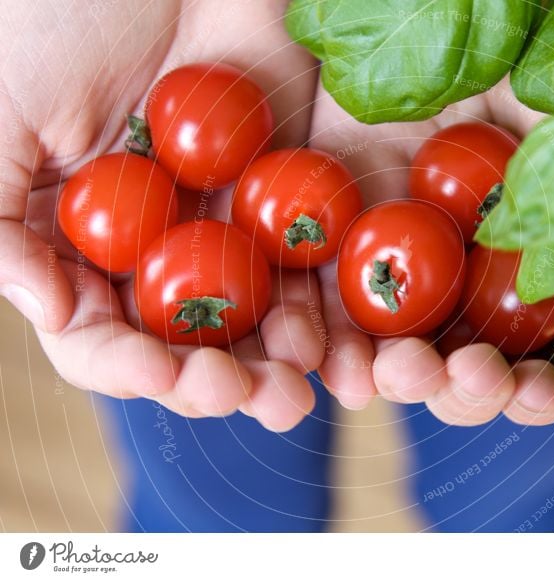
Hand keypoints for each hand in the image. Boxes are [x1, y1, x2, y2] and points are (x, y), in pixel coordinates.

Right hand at [1, 0, 323, 429]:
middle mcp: (158, 251)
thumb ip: (0, 221)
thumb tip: (53, 313)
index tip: (160, 372)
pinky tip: (340, 340)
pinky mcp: (292, 200)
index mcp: (83, 246)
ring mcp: (229, 227)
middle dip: (215, 381)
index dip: (127, 365)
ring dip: (279, 363)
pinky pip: (313, 267)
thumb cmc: (59, 13)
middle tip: (248, 397)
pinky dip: (326, 309)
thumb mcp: (1, 112)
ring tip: (299, 388)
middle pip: (187, 346)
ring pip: (257, 321)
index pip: (100, 337)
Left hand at [307, 79, 553, 424]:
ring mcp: (397, 282)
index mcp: (522, 270)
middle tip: (477, 374)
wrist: (398, 23)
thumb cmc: (492, 61)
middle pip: (476, 372)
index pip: (549, 352)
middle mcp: (463, 289)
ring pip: (404, 363)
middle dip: (481, 390)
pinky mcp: (330, 264)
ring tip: (407, 373)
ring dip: (412, 384)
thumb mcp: (552, 116)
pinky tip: (351, 375)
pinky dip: (338, 359)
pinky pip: (328, 328)